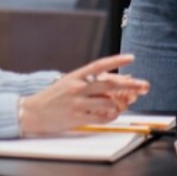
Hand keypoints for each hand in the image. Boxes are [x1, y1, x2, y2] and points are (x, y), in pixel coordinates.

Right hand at [20, 54, 149, 135]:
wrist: (32, 112)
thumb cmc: (53, 97)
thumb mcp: (69, 82)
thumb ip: (89, 81)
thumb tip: (113, 80)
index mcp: (76, 76)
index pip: (100, 65)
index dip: (117, 60)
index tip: (131, 58)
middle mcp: (78, 87)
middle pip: (110, 84)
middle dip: (131, 85)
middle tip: (144, 85)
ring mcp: (77, 103)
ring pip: (108, 102)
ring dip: (120, 104)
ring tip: (122, 105)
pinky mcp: (77, 117)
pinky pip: (101, 117)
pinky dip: (110, 116)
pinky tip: (112, 114)